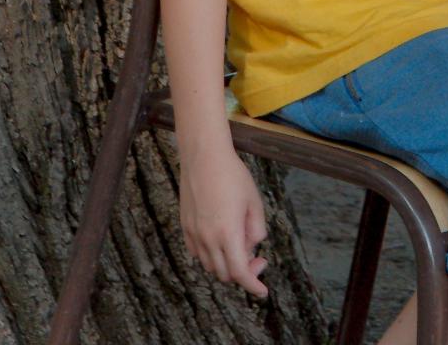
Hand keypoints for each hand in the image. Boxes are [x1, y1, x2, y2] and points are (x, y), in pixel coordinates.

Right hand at [179, 146, 268, 296]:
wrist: (204, 157)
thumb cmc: (233, 176)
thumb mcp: (254, 202)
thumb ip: (256, 229)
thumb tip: (253, 245)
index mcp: (228, 233)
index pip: (240, 273)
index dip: (253, 286)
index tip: (262, 291)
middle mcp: (207, 238)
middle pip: (225, 274)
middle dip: (243, 272)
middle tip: (257, 258)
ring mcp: (194, 233)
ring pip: (210, 266)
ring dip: (226, 265)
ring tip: (240, 244)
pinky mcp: (185, 227)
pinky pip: (198, 253)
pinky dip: (211, 256)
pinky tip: (222, 240)